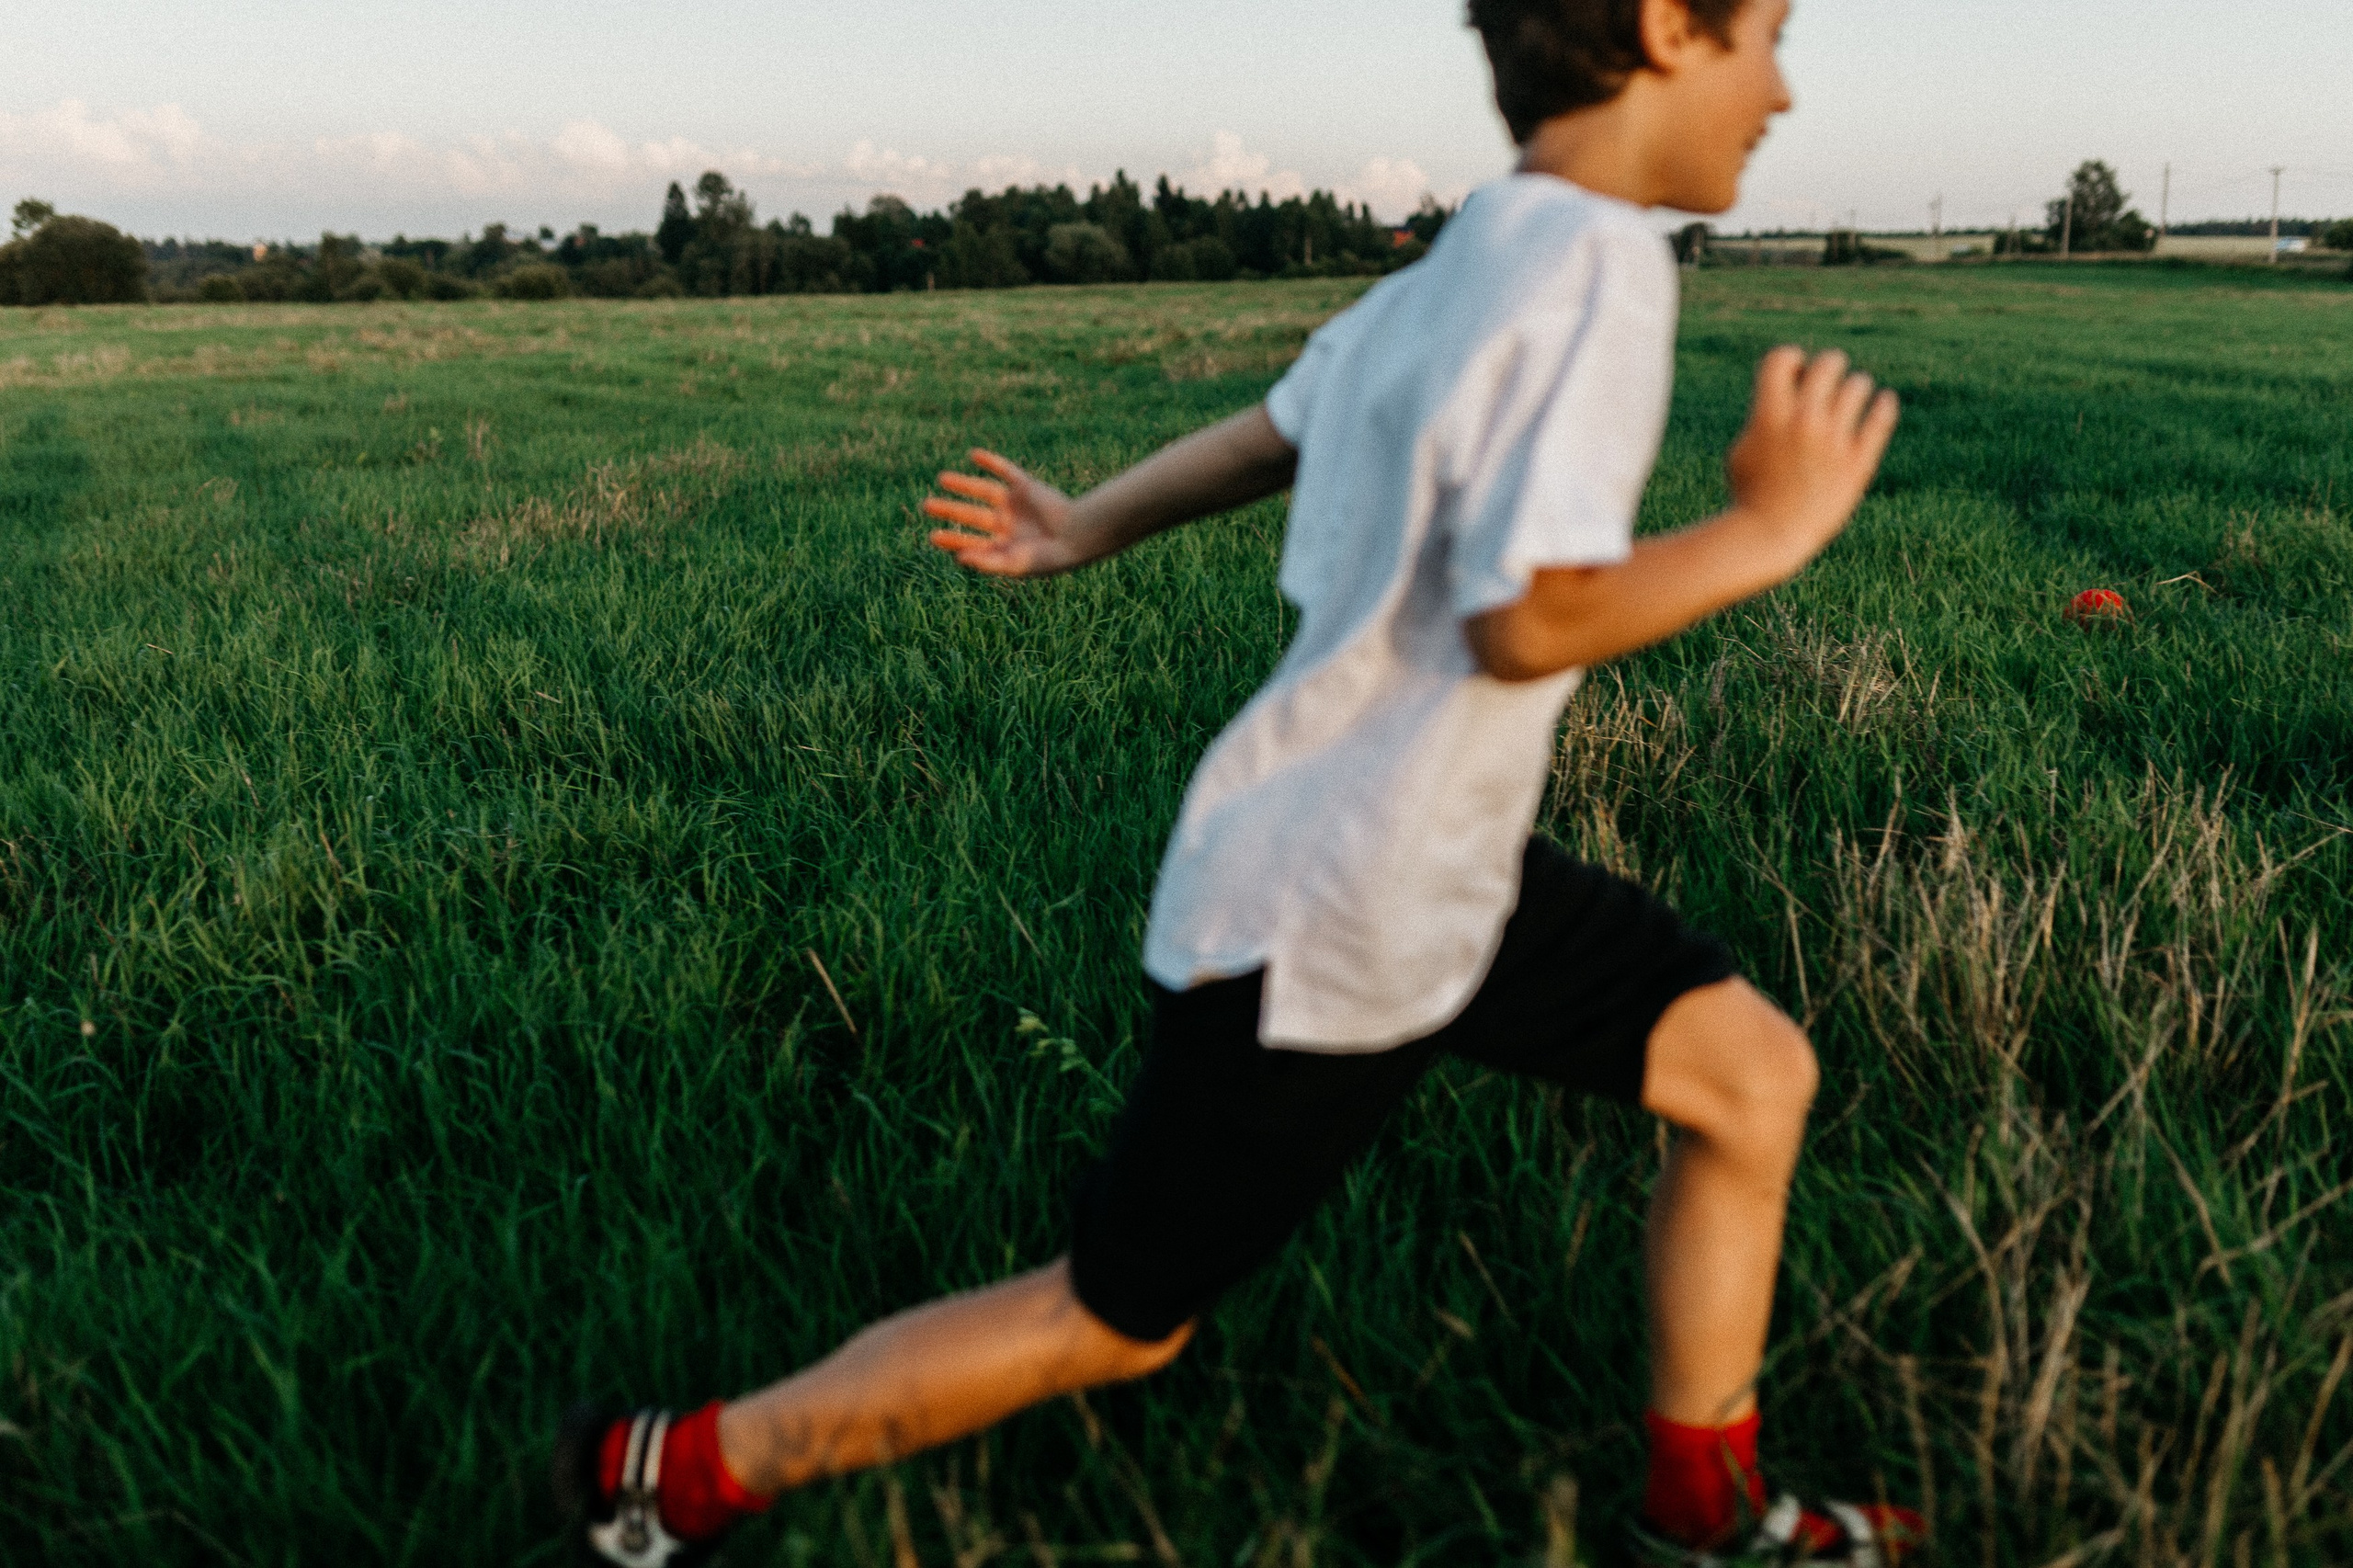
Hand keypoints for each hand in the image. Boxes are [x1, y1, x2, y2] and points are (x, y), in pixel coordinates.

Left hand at [922, 449, 1086, 577]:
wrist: (1079, 535)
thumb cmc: (1049, 557)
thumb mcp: (1015, 564)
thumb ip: (986, 562)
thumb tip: (958, 558)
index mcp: (1003, 545)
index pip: (971, 541)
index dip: (952, 539)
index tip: (933, 536)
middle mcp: (1007, 524)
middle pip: (971, 515)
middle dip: (950, 510)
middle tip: (927, 506)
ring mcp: (1016, 504)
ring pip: (983, 491)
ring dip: (964, 484)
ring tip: (942, 478)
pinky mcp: (1027, 487)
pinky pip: (1006, 471)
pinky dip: (991, 462)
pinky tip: (974, 454)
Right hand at [1725, 347, 1899, 572]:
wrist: (1771, 536)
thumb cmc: (1751, 493)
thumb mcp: (1741, 449)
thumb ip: (1762, 415)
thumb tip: (1787, 391)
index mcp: (1770, 414)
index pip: (1783, 356)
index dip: (1789, 361)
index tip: (1792, 380)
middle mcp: (1804, 421)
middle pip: (1828, 363)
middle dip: (1827, 368)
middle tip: (1825, 386)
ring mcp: (1834, 441)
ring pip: (1858, 385)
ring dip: (1853, 388)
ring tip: (1848, 403)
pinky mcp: (1859, 462)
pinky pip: (1882, 417)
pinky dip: (1883, 405)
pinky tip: (1881, 403)